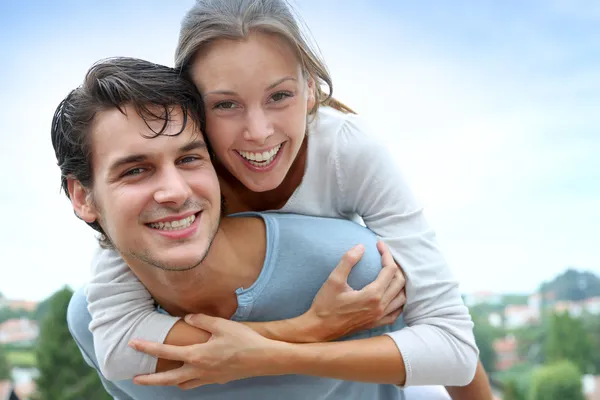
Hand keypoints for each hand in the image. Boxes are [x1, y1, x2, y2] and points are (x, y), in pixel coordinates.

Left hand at [129, 314, 282, 388]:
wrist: (264, 359)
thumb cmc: (243, 340)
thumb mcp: (222, 324)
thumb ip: (201, 320)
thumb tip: (187, 318)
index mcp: (197, 355)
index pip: (165, 351)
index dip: (147, 347)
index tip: (133, 344)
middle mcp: (199, 370)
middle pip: (167, 379)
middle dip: (149, 380)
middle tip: (135, 378)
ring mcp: (208, 377)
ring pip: (182, 384)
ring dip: (169, 382)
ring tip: (161, 378)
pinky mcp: (218, 380)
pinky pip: (196, 383)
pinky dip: (187, 381)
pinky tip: (189, 373)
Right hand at [304, 241, 405, 340]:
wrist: (319, 329)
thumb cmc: (325, 305)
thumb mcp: (334, 280)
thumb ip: (348, 261)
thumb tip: (361, 246)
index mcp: (372, 296)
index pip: (390, 270)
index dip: (387, 254)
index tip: (379, 245)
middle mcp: (380, 307)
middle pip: (399, 282)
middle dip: (394, 265)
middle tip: (383, 256)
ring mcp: (379, 317)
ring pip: (401, 297)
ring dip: (399, 283)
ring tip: (389, 273)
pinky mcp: (376, 324)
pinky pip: (396, 312)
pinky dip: (397, 300)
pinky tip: (390, 294)